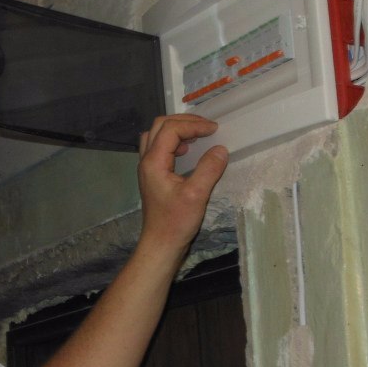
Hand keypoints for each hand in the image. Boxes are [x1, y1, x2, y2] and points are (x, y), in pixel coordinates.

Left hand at [136, 114, 227, 257]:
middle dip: (184, 122)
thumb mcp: (197, 195)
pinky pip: (159, 148)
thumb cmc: (176, 222)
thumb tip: (221, 149)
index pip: (171, 129)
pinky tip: (187, 152)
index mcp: (153, 162)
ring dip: (177, 130)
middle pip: (160, 126)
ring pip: (156, 135)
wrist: (160, 244)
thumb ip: (209, 169)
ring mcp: (147, 168)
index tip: (214, 130)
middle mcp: (146, 161)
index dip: (194, 125)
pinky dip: (173, 142)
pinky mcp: (152, 176)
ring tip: (197, 136)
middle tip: (206, 127)